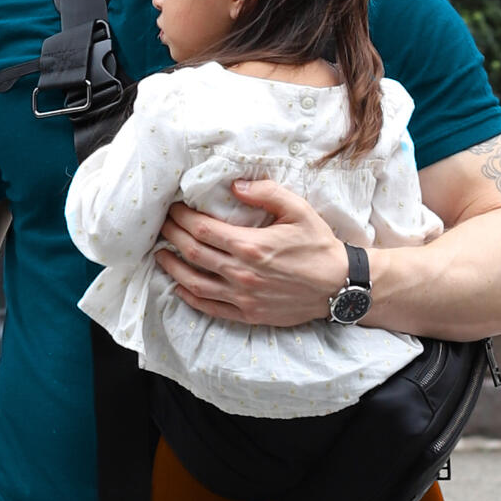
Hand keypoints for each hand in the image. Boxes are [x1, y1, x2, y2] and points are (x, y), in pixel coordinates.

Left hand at [157, 178, 350, 325]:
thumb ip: (266, 193)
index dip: (182, 218)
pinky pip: (210, 308)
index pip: (202, 229)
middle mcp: (241, 273)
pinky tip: (179, 287)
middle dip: (172, 237)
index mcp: (251, 245)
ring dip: (172, 268)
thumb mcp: (299, 210)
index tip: (174, 209)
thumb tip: (235, 186)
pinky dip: (190, 297)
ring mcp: (243, 297)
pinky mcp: (248, 314)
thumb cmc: (319, 245)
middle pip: (192, 253)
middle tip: (163, 226)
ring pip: (194, 283)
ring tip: (160, 255)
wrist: (339, 286)